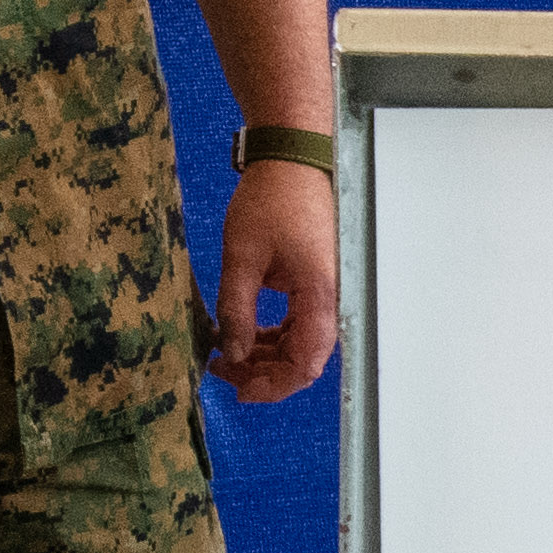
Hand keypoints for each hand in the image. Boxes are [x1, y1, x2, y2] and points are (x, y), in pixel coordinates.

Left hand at [210, 158, 336, 404]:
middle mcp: (330, 299)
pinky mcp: (315, 285)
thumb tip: (234, 354)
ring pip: (300, 344)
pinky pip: (298, 324)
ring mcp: (324, 293)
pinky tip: (245, 333)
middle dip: (263, 371)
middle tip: (222, 369)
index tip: (240, 390)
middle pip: (303, 358)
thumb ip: (237, 310)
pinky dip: (272, 335)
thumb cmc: (270, 201)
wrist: (291, 162)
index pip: (305, 362)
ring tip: (226, 353)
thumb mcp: (242, 257)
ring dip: (266, 355)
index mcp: (319, 295)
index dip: (274, 385)